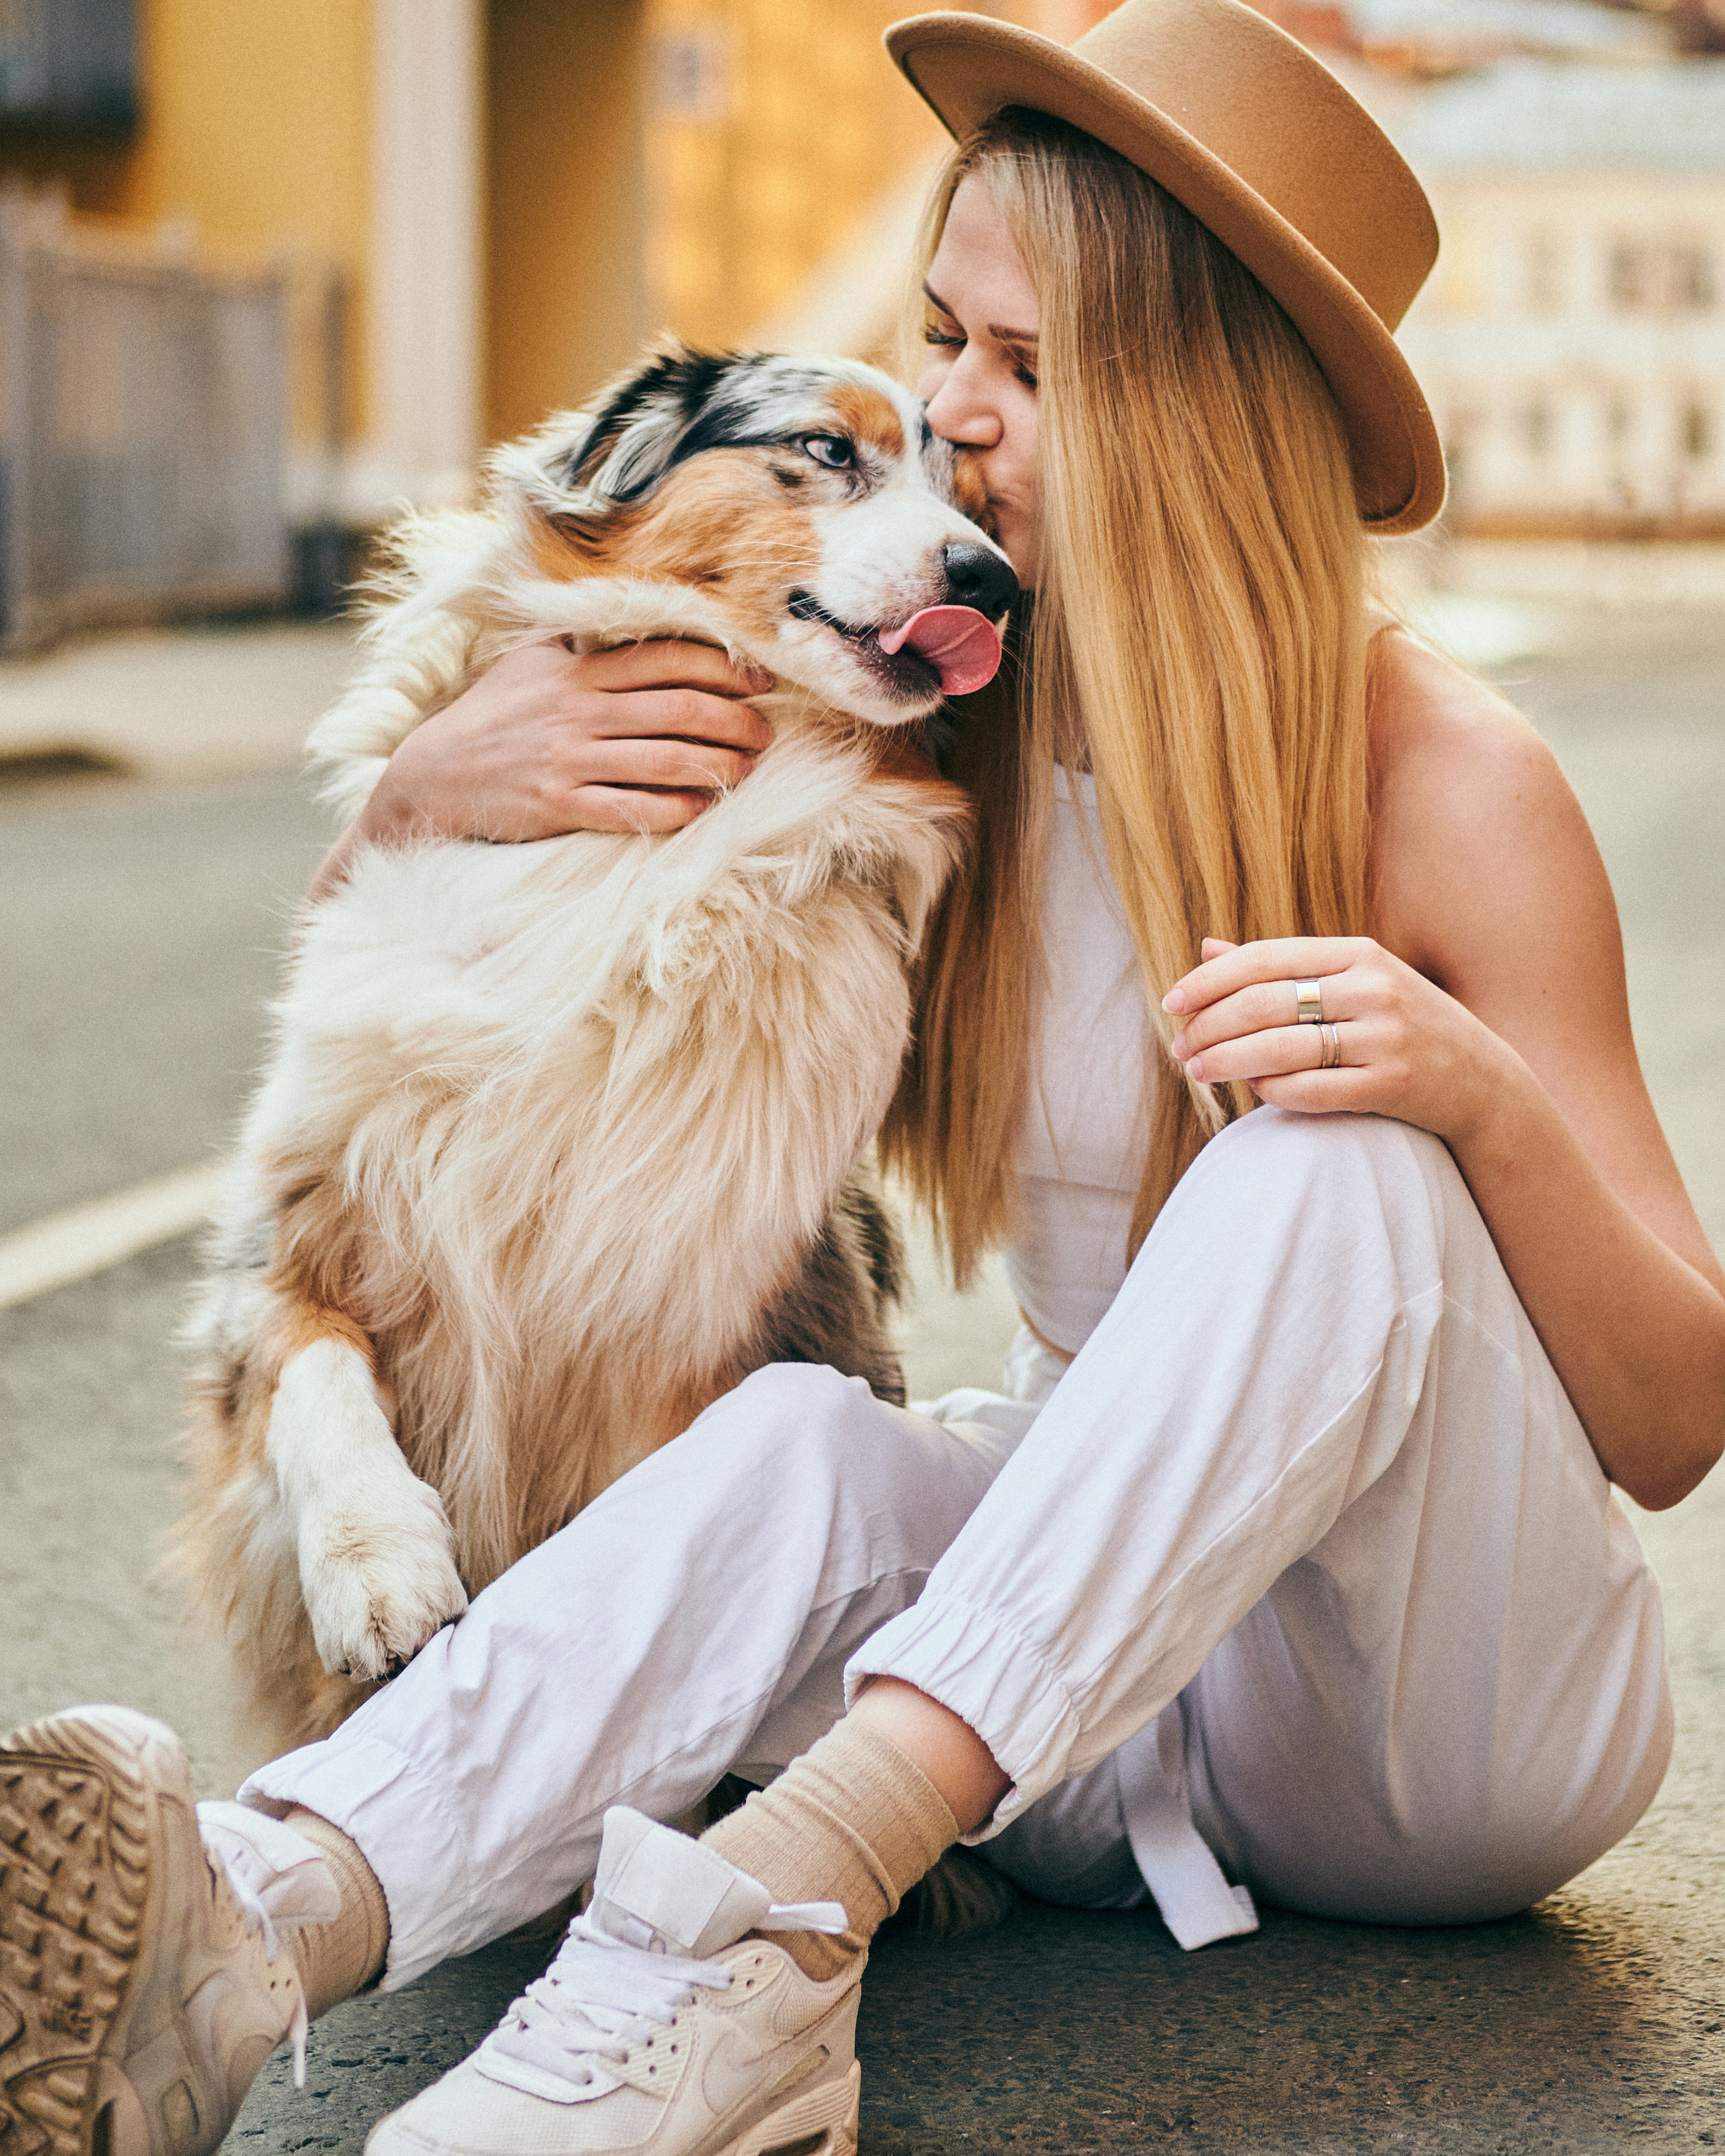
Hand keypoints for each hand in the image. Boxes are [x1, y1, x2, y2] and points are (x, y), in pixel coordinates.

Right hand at [359, 638, 774, 843]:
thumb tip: (631, 610)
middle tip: (766, 732)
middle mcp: (580, 711)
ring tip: (747, 769)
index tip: (761, 679)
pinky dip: (674, 809)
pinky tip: (701, 808)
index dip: (725, 666)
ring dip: (719, 765)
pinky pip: (632, 810)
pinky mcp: (560, 806)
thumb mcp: (530, 660)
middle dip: (736, 720)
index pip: (668, 658)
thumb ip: (581, 636)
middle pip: (680, 709)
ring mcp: (570, 760)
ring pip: (666, 760)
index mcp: (579, 669)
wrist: (431, 777)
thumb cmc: (492, 715)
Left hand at [1162, 935, 1517, 1144]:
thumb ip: (1282, 966)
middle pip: (1264, 1003)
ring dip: (1226, 1062)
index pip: (1264, 957)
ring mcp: (1385, 1037)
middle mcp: (1373, 989)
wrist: (1484, 1081)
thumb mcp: (1353, 982)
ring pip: (1280, 1048)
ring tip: (1197, 1072)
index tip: (1172, 1002)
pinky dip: (1271, 1092)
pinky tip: (1252, 1092)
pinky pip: (1310, 1091)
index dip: (1209, 980)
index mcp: (1358, 954)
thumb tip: (1208, 947)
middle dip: (1208, 1026)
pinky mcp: (1391, 1085)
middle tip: (1179, 1047)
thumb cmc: (1401, 1026)